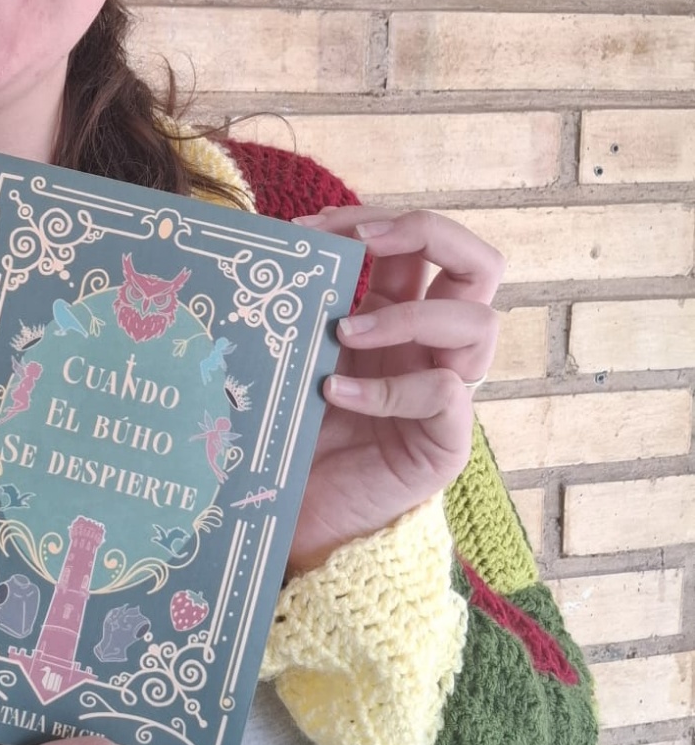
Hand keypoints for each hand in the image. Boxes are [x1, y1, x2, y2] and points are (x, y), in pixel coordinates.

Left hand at [286, 207, 502, 576]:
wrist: (294, 523)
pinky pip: (445, 395)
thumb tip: (264, 251)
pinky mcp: (444, 444)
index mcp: (396, 319)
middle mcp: (430, 349)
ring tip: (342, 333)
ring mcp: (445, 394)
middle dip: (425, 233)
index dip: (375, 221)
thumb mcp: (288, 360)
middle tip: (359, 243)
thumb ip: (296, 313)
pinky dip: (389, 387)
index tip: (312, 227)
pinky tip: (335, 394)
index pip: (419, 246)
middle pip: (480, 263)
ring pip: (479, 323)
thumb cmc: (286, 438)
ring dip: (410, 314)